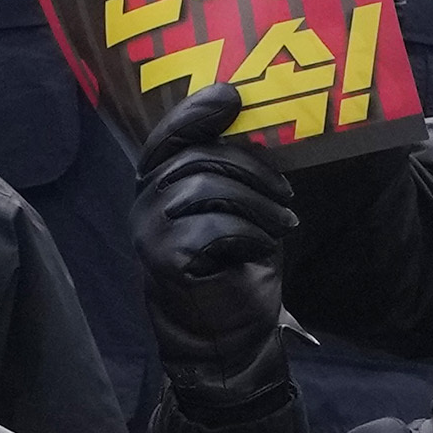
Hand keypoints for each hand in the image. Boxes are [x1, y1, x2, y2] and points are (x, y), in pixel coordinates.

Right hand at [131, 88, 297, 397]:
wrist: (225, 335)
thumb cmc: (232, 267)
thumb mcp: (234, 208)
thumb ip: (229, 170)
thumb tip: (247, 122)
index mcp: (159, 181)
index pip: (170, 133)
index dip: (198, 110)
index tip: (232, 97)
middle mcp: (146, 200)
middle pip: (199, 156)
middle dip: (252, 169)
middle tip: (286, 194)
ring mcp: (150, 229)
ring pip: (208, 187)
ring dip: (258, 203)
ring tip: (283, 221)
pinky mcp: (165, 257)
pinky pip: (215, 226)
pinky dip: (250, 233)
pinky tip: (261, 248)